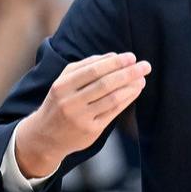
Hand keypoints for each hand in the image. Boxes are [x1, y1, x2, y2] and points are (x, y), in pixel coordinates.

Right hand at [15, 52, 151, 177]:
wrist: (45, 136)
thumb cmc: (60, 102)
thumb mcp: (64, 82)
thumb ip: (86, 66)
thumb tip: (113, 55)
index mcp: (62, 86)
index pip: (92, 71)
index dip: (114, 63)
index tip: (131, 57)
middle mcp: (70, 102)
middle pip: (105, 84)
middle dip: (128, 73)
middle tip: (145, 66)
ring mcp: (81, 118)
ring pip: (112, 99)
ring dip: (131, 87)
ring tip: (142, 78)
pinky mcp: (91, 130)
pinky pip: (113, 112)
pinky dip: (127, 99)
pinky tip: (135, 91)